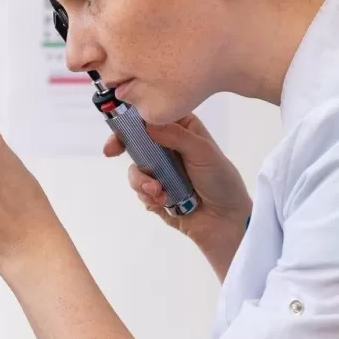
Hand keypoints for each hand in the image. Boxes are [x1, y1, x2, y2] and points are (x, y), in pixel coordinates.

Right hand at [104, 114, 250, 279]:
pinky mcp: (156, 194)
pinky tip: (164, 202)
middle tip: (111, 151)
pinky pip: (140, 191)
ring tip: (158, 192)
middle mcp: (169, 148)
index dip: (134, 118)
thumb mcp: (203, 152)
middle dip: (124, 147)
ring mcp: (161, 172)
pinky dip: (148, 196)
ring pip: (135, 169)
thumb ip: (176, 136)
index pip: (153, 117)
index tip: (119, 125)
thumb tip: (149, 121)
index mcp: (182, 131)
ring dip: (142, 180)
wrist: (226, 221)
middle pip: (136, 140)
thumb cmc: (221, 181)